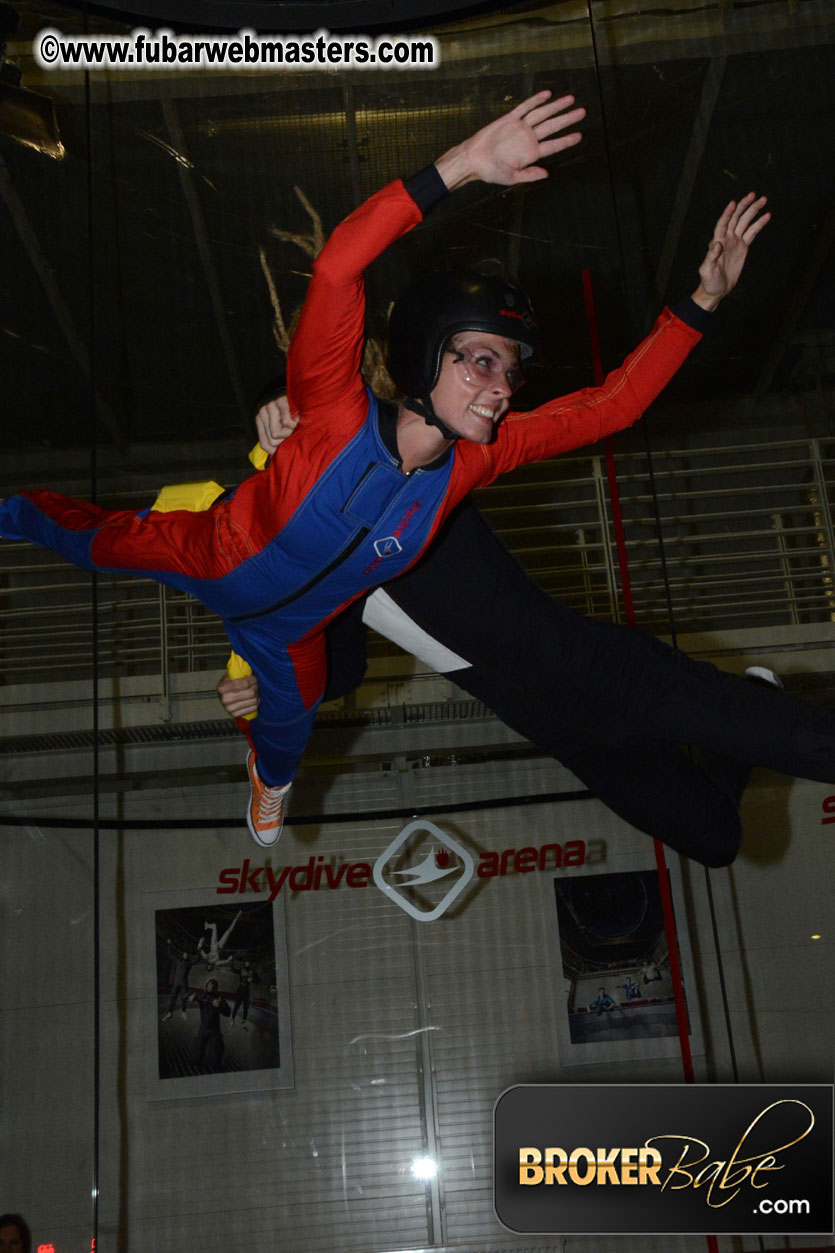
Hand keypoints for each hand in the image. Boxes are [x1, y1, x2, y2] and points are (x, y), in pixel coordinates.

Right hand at [217, 672, 259, 717]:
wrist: (227, 693)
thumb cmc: (232, 681)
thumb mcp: (233, 673)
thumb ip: (239, 672)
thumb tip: (248, 672)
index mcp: (222, 688)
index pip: (245, 684)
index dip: (252, 679)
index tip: (253, 677)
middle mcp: (224, 700)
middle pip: (251, 693)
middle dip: (255, 687)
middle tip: (255, 684)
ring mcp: (229, 709)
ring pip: (253, 700)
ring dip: (256, 694)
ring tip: (254, 690)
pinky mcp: (236, 715)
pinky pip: (253, 708)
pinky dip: (256, 702)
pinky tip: (252, 698)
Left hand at [255, 394, 298, 455]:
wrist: (295, 388)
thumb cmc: (288, 411)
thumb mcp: (279, 424)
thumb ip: (276, 438)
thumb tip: (276, 457)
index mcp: (260, 420)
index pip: (265, 444)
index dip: (277, 450)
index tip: (286, 445)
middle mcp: (262, 413)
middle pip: (272, 441)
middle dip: (285, 440)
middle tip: (292, 432)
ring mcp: (270, 407)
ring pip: (276, 434)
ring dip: (290, 432)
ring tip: (294, 424)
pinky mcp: (281, 402)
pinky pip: (286, 423)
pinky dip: (294, 424)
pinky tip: (297, 418)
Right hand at [435, 90, 584, 191]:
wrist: (473, 160)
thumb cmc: (491, 172)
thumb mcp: (511, 178)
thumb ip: (529, 175)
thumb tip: (547, 174)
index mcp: (531, 154)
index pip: (553, 146)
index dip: (566, 140)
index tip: (580, 136)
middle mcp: (528, 139)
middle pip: (552, 126)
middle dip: (567, 119)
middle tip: (583, 112)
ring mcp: (520, 128)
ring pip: (542, 114)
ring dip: (556, 106)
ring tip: (571, 100)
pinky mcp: (509, 119)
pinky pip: (525, 107)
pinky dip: (535, 100)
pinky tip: (547, 95)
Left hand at [692, 193, 769, 310]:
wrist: (717, 290)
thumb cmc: (709, 281)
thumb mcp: (707, 271)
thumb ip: (711, 257)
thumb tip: (717, 244)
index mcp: (717, 241)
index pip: (723, 223)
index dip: (727, 213)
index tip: (734, 202)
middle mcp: (726, 238)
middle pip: (736, 218)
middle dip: (744, 206)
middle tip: (754, 194)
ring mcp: (735, 241)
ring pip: (745, 222)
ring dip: (753, 210)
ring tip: (764, 200)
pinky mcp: (743, 247)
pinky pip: (752, 232)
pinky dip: (759, 224)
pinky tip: (767, 215)